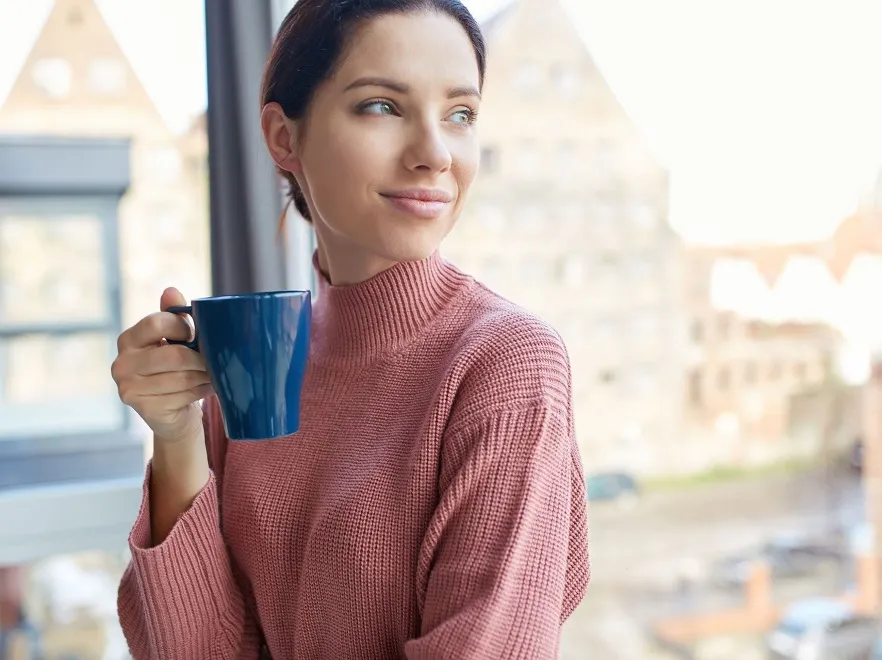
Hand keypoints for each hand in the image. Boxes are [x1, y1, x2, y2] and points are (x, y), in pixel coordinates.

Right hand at [111, 287, 212, 444]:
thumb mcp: (176, 340)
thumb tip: (171, 291)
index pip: (156, 322)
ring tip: (213, 375)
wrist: (173, 413)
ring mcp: (130, 388)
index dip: (183, 326)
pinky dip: (201, 391)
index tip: (195, 334)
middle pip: (173, 355)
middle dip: (200, 358)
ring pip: (181, 377)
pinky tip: (206, 389)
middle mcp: (122, 364)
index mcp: (128, 340)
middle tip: (213, 360)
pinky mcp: (144, 409)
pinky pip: (183, 395)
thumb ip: (173, 315)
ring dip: (204, 376)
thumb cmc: (177, 369)